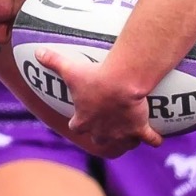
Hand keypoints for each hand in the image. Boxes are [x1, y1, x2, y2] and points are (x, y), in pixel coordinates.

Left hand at [32, 46, 161, 154]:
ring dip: (128, 139)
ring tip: (132, 134)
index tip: (81, 117)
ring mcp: (121, 132)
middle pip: (100, 139)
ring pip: (125, 143)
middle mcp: (101, 132)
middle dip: (103, 135)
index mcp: (83, 121)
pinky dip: (154, 139)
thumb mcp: (71, 68)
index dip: (79, 123)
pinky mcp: (139, 129)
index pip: (77, 128)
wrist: (120, 81)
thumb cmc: (94, 76)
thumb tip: (38, 52)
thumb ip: (53, 61)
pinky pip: (150, 139)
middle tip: (109, 124)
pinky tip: (157, 138)